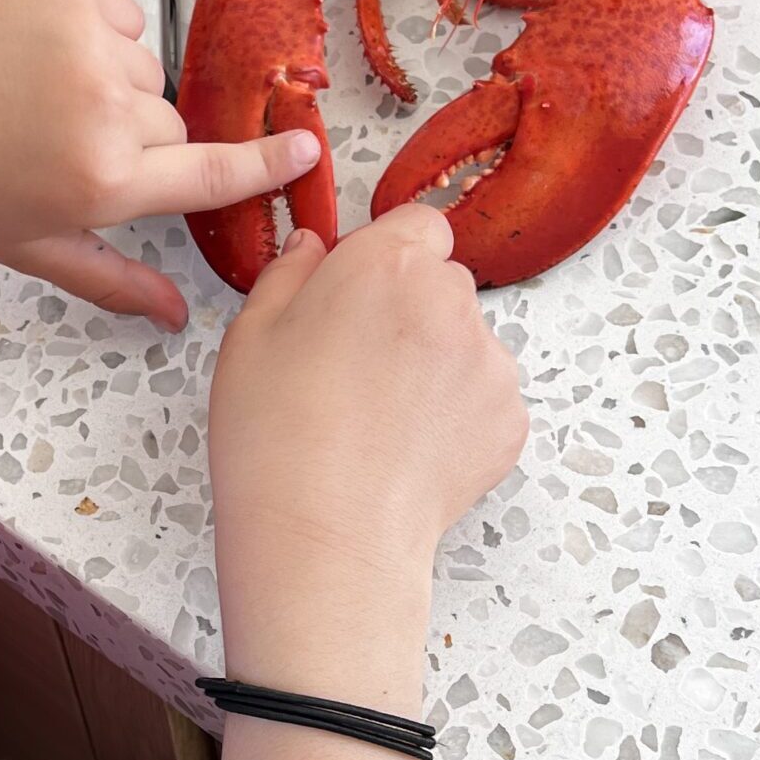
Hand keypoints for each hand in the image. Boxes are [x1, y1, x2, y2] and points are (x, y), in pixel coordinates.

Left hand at [0, 0, 321, 332]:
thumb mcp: (27, 244)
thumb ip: (112, 278)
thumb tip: (174, 317)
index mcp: (100, 182)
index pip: (211, 176)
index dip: (265, 165)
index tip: (307, 149)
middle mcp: (107, 113)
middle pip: (172, 126)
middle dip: (139, 138)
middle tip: (66, 144)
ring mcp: (92, 47)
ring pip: (147, 72)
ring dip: (115, 85)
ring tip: (44, 96)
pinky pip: (124, 20)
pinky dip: (97, 36)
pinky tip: (42, 56)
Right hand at [207, 206, 525, 705]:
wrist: (326, 536)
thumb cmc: (276, 436)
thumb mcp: (249, 336)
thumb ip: (288, 274)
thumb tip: (314, 249)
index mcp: (387, 265)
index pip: (417, 223)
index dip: (386, 256)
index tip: (356, 293)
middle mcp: (452, 301)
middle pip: (442, 284)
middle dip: (408, 311)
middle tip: (353, 366)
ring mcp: (491, 363)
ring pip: (464, 344)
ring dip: (434, 364)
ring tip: (377, 419)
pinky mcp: (509, 420)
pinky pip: (482, 399)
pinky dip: (454, 416)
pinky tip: (405, 448)